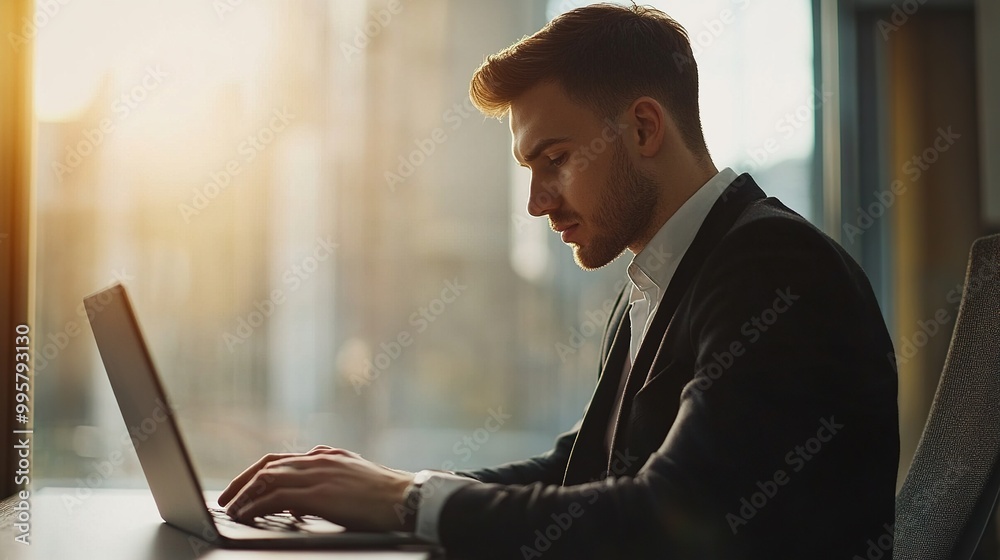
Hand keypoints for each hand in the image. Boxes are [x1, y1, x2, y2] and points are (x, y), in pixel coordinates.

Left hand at [218, 445, 414, 530]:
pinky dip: (255, 505)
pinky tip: (245, 515)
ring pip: (267, 478)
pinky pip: (276, 497)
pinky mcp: (319, 493)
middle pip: (268, 465)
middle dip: (242, 482)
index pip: (281, 459)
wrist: (408, 498)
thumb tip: (299, 502)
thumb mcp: (352, 482)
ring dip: (244, 494)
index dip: (257, 473)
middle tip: (226, 499)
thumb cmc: (386, 497)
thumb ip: (325, 485)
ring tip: (230, 509)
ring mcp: (318, 474)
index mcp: (327, 456)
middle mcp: (319, 459)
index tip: (243, 487)